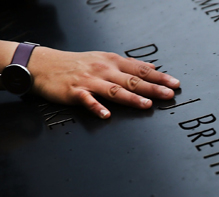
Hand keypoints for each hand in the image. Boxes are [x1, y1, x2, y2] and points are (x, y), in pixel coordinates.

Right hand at [28, 47, 179, 118]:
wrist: (43, 64)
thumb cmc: (77, 63)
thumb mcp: (104, 58)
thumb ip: (129, 65)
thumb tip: (151, 66)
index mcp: (113, 62)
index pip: (141, 69)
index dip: (159, 76)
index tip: (175, 83)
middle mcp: (104, 70)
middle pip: (132, 80)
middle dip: (152, 87)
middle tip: (169, 94)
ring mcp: (90, 81)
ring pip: (114, 90)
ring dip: (131, 97)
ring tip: (146, 104)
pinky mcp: (75, 92)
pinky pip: (87, 100)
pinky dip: (97, 107)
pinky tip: (106, 115)